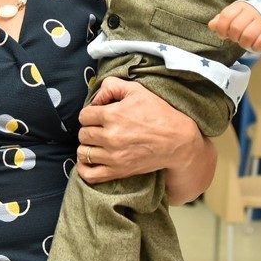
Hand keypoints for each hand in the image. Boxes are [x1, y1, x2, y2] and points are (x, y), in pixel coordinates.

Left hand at [74, 76, 201, 185]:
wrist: (178, 141)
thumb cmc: (159, 114)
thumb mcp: (137, 90)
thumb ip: (112, 85)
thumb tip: (95, 98)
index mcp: (113, 114)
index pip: (84, 115)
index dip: (90, 114)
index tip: (98, 115)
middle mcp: (110, 136)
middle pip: (83, 134)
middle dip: (89, 129)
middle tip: (100, 128)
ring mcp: (113, 156)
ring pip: (83, 153)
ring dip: (87, 147)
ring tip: (97, 143)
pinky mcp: (118, 171)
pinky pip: (90, 175)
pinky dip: (84, 169)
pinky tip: (89, 161)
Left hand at [209, 1, 260, 50]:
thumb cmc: (244, 18)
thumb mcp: (232, 16)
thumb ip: (220, 20)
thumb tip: (212, 25)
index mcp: (240, 6)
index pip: (226, 16)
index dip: (222, 28)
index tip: (223, 35)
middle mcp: (252, 12)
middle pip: (236, 27)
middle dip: (233, 36)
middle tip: (235, 38)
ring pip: (248, 35)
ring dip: (243, 43)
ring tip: (243, 42)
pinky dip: (256, 47)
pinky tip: (253, 46)